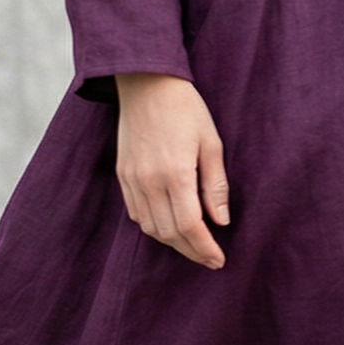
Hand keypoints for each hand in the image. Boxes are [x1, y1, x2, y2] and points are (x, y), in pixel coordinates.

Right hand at [112, 72, 228, 268]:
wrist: (147, 84)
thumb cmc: (185, 109)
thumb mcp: (211, 142)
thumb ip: (215, 185)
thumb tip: (221, 221)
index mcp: (175, 174)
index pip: (189, 226)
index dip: (204, 248)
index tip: (218, 260)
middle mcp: (149, 181)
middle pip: (168, 232)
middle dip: (190, 251)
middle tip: (210, 259)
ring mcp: (132, 179)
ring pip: (149, 226)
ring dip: (171, 242)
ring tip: (193, 246)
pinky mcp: (122, 174)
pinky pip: (135, 212)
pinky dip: (152, 226)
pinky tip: (169, 226)